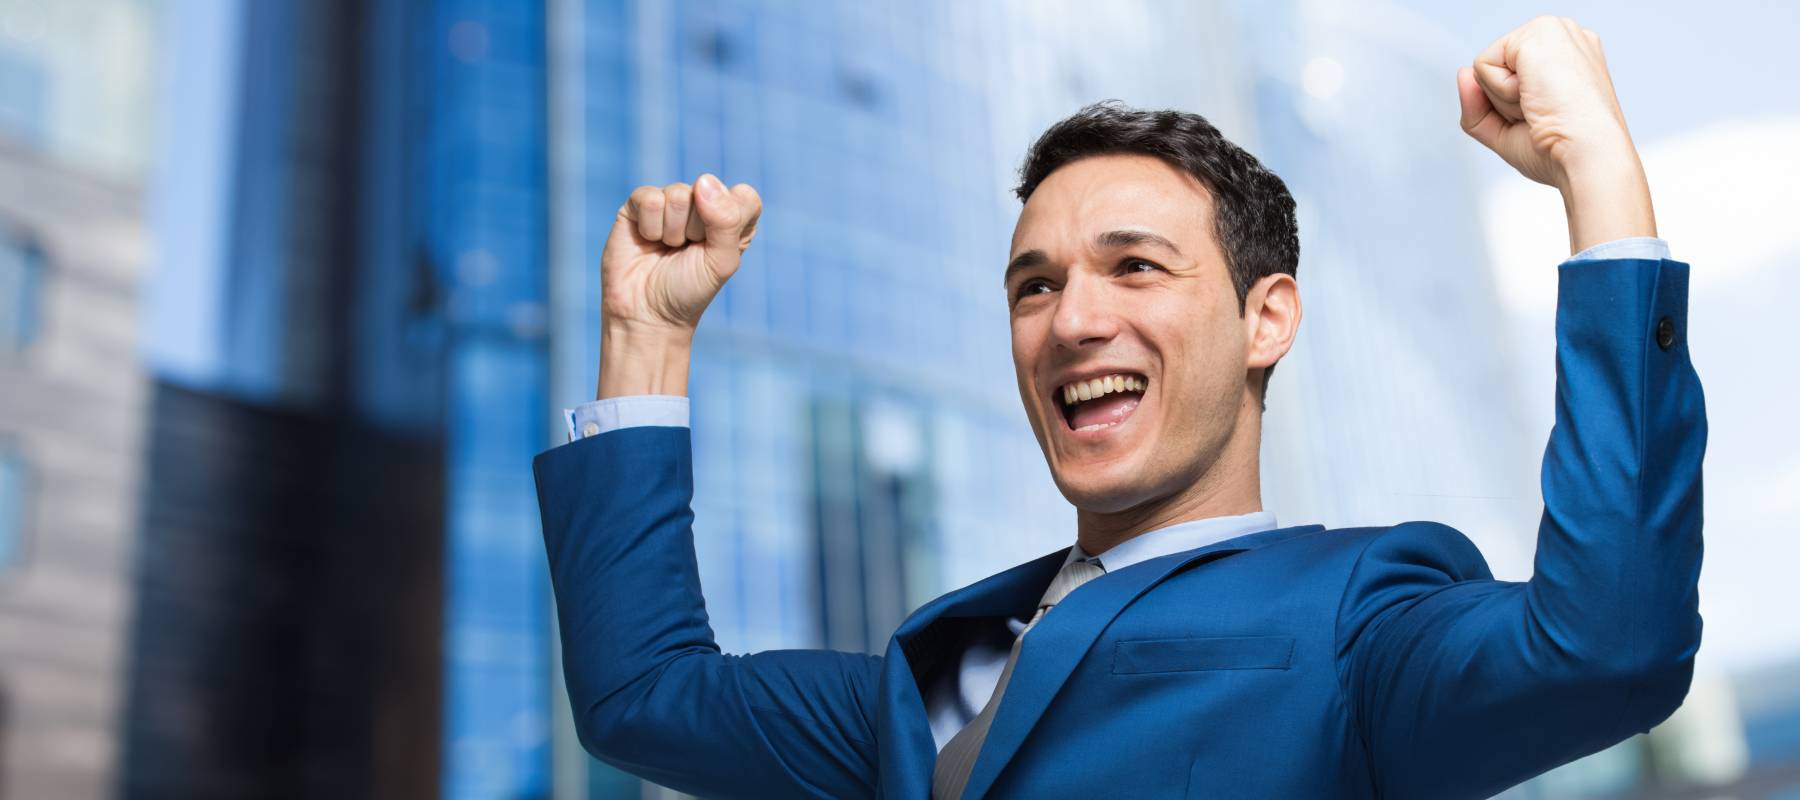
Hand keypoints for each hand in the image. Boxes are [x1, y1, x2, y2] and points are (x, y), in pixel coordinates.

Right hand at [603, 174, 761, 335]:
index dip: (730, 220)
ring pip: (677, 194)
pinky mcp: (639, 205)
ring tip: (667, 248)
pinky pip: (649, 198)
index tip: (717, 248)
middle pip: (707, 191)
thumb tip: (704, 180)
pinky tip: (648, 240)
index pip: (744, 196)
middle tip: (686, 252)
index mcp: (731, 219)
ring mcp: (670, 203)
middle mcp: (702, 206)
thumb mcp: (721, 262)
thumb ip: (726, 220)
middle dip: (697, 230)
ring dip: (672, 231)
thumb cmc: (689, 290)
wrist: (646, 313)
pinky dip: (650, 227)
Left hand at [1458, 17, 1655, 253]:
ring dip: (1503, 99)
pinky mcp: (1539, 31)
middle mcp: (1561, 37)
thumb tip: (1462, 73)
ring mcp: (1552, 30)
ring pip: (1484, 67)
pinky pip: (1481, 66)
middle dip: (1504, 102)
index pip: (1504, 76)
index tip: (1546, 117)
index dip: (1509, 108)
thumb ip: (1478, 104)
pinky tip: (1536, 96)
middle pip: (1491, 70)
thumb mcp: (1506, 132)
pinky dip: (1500, 92)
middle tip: (1543, 113)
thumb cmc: (1561, 152)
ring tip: (1542, 105)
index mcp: (1563, 57)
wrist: (1588, 157)